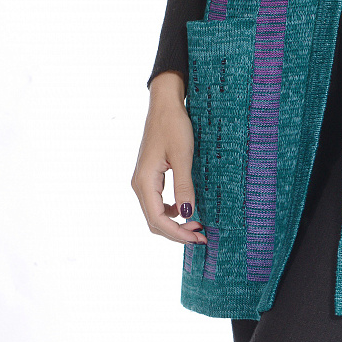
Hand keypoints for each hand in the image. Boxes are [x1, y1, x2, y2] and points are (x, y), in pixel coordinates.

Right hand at [131, 72, 206, 245]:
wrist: (164, 104)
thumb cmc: (174, 125)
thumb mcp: (183, 156)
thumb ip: (184, 186)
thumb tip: (187, 213)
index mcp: (144, 181)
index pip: (158, 220)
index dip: (177, 234)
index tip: (197, 238)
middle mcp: (139, 184)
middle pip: (154, 221)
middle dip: (177, 232)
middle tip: (202, 235)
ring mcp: (143, 180)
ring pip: (155, 213)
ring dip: (175, 223)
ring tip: (197, 224)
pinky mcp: (149, 175)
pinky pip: (157, 202)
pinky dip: (171, 211)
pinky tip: (186, 208)